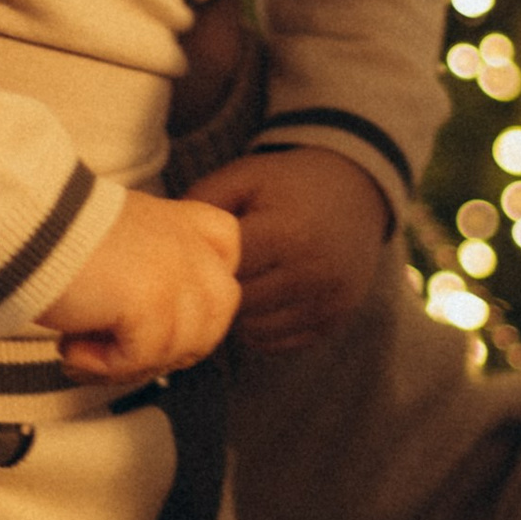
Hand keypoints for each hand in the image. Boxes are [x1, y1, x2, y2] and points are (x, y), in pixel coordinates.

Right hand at [37, 190, 239, 385]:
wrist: (24, 222)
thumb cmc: (51, 232)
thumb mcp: (120, 240)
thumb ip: (151, 270)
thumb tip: (151, 328)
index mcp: (182, 224)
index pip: (226, 261)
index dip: (195, 303)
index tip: (147, 314)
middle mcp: (189, 247)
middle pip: (212, 321)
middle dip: (165, 348)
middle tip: (112, 346)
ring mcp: (178, 275)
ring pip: (179, 349)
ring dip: (127, 362)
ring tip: (81, 346)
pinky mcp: (154, 303)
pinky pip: (142, 358)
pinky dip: (102, 364)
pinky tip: (71, 345)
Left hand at [186, 145, 386, 354]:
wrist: (357, 191)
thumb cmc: (289, 183)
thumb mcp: (245, 176)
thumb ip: (202, 203)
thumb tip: (163, 239)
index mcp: (286, 232)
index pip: (224, 270)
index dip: (200, 267)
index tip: (189, 258)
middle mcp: (312, 271)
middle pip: (238, 304)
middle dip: (216, 292)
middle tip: (207, 276)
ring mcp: (328, 300)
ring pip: (256, 330)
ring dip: (237, 314)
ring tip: (234, 285)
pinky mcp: (335, 319)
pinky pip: (280, 342)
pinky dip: (261, 329)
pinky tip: (258, 300)